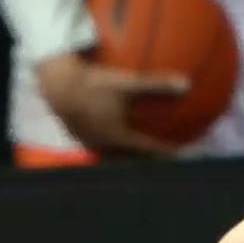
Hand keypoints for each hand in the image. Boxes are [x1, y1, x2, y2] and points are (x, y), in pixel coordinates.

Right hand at [35, 52, 187, 155]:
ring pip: (114, 154)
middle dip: (148, 160)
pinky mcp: (79, 136)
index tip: (182, 156)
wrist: (56, 85)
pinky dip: (113, 142)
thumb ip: (156, 84)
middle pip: (131, 159)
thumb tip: (187, 84)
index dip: (166, 153)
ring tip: (141, 152)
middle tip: (164, 159)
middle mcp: (104, 146)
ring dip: (129, 154)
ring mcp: (90, 143)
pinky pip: (101, 143)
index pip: (149, 150)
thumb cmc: (93, 84)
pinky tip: (114, 130)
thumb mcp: (127, 82)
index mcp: (118, 138)